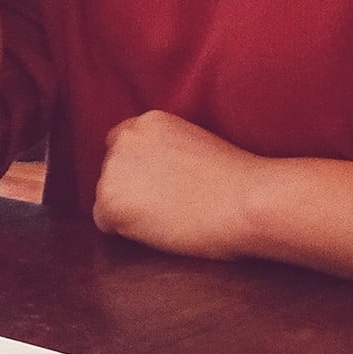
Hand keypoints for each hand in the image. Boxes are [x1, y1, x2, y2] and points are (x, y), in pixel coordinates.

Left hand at [93, 111, 267, 258]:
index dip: (136, 168)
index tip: (155, 184)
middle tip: (169, 205)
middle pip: (111, 171)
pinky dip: (125, 232)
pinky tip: (159, 229)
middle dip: (131, 188)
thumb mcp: (194, 145)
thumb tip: (149, 174)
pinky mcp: (110, 201)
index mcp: (147, 122)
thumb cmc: (237, 182)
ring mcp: (113, 170)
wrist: (248, 201)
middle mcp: (124, 140)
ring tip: (170, 215)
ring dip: (129, 210)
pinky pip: (104, 223)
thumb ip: (164, 151)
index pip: (121, 144)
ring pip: (108, 197)